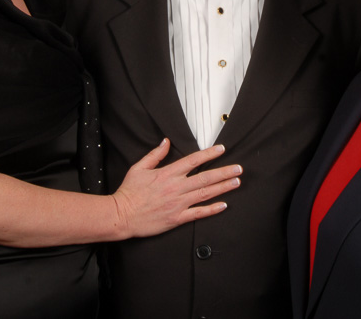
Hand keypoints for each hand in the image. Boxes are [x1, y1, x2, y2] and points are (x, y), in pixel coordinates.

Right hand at [112, 139, 240, 237]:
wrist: (121, 215)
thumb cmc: (129, 192)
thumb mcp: (139, 168)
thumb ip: (155, 155)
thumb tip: (166, 142)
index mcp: (168, 173)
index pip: (193, 160)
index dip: (209, 154)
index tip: (221, 149)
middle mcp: (176, 187)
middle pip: (205, 177)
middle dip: (224, 172)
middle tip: (238, 168)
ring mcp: (178, 203)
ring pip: (205, 194)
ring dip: (222, 188)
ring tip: (236, 182)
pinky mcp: (177, 218)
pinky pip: (198, 213)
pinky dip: (212, 209)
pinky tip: (223, 205)